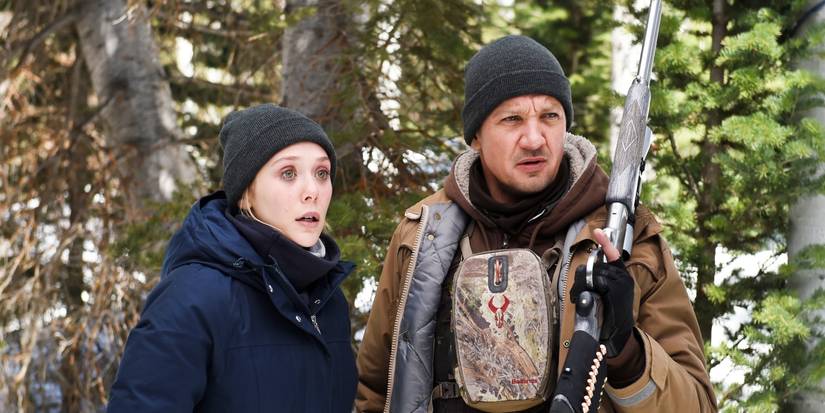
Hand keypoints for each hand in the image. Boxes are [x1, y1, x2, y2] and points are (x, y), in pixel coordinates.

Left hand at [570, 229, 634, 357]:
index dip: (606, 243)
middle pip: (597, 266)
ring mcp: (623, 283)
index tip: (598, 231)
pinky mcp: (618, 291)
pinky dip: (589, 288)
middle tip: (575, 291)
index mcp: (621, 277)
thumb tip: (583, 275)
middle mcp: (624, 278)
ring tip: (579, 297)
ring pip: (596, 273)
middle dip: (582, 277)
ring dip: (583, 284)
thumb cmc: (609, 316)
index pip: (614, 255)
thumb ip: (597, 283)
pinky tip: (589, 298)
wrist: (618, 335)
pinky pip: (598, 282)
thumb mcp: (604, 296)